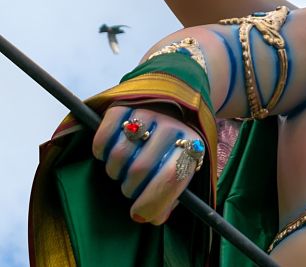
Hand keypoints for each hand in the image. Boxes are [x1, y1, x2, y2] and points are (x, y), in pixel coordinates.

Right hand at [91, 105, 205, 224]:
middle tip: (132, 187)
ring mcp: (147, 113)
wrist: (175, 99)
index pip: (171, 177)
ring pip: (118, 156)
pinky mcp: (123, 105)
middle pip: (140, 169)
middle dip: (130, 188)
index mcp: (193, 144)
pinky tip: (110, 153)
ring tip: (123, 170)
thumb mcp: (185, 166)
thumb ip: (172, 194)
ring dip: (115, 172)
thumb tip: (152, 217)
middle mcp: (172, 126)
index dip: (152, 202)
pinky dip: (101, 152)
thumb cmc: (177, 144)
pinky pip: (102, 139)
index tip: (139, 214)